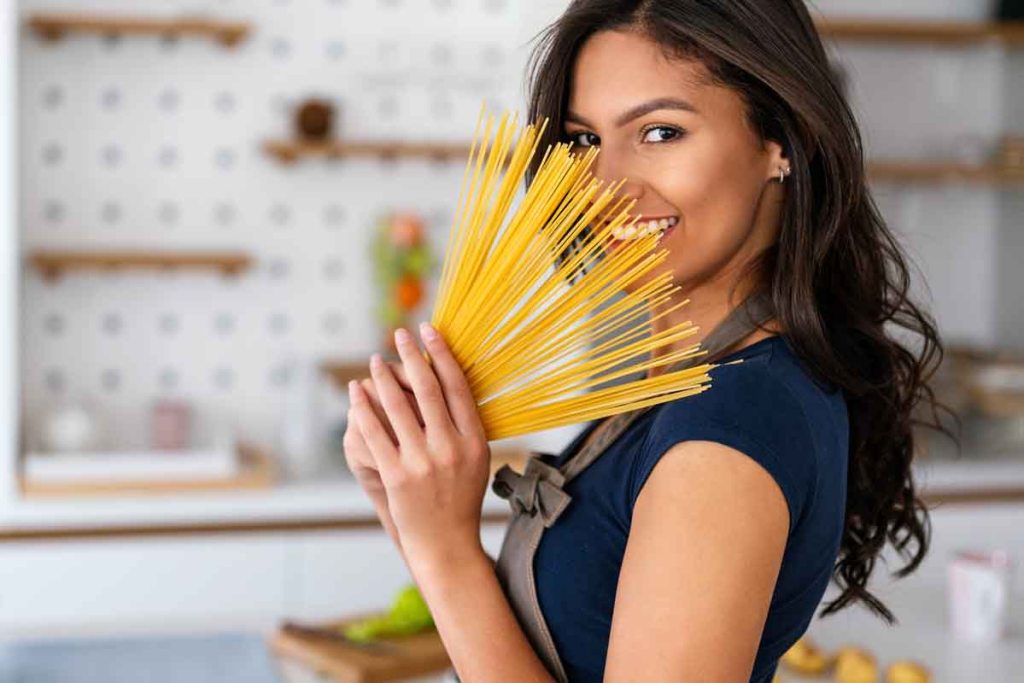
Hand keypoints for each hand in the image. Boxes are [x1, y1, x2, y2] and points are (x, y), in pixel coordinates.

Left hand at [347, 322, 490, 574]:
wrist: (446, 544)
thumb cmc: (460, 498)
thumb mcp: (476, 460)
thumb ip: (466, 424)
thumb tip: (450, 380)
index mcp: (475, 439)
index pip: (457, 385)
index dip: (441, 354)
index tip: (428, 330)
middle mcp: (451, 447)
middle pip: (427, 389)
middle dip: (411, 356)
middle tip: (398, 335)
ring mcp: (423, 462)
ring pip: (398, 407)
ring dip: (382, 378)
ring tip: (374, 361)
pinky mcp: (396, 476)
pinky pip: (375, 433)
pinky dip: (363, 408)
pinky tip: (357, 392)